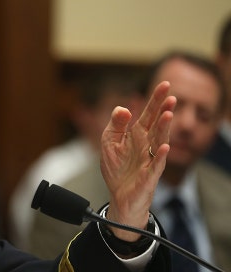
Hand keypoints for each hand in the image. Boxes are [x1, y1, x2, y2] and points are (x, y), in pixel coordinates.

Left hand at [100, 81, 174, 241]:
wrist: (119, 195)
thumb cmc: (117, 168)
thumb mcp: (109, 142)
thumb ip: (116, 124)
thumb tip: (123, 108)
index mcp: (137, 134)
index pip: (148, 113)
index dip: (156, 100)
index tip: (165, 84)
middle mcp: (147, 144)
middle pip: (157, 124)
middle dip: (163, 110)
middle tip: (171, 95)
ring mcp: (150, 159)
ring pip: (160, 141)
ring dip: (164, 128)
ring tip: (168, 114)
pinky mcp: (150, 175)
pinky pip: (157, 164)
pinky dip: (161, 155)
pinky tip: (164, 146)